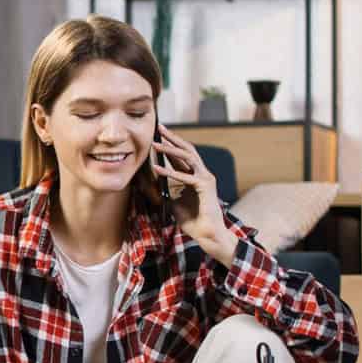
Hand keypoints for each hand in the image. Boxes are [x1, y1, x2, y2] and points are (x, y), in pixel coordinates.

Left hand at [152, 128, 234, 263]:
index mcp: (195, 176)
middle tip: (160, 127)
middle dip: (173, 138)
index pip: (182, 156)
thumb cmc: (193, 221)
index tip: (158, 135)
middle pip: (187, 150)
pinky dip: (170, 172)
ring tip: (155, 144)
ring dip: (170, 149)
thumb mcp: (175, 202)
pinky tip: (157, 168)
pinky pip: (185, 176)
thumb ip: (168, 191)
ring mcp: (206, 178)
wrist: (208, 235)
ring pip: (188, 157)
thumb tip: (153, 184)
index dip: (170, 144)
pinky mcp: (205, 186)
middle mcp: (202, 174)